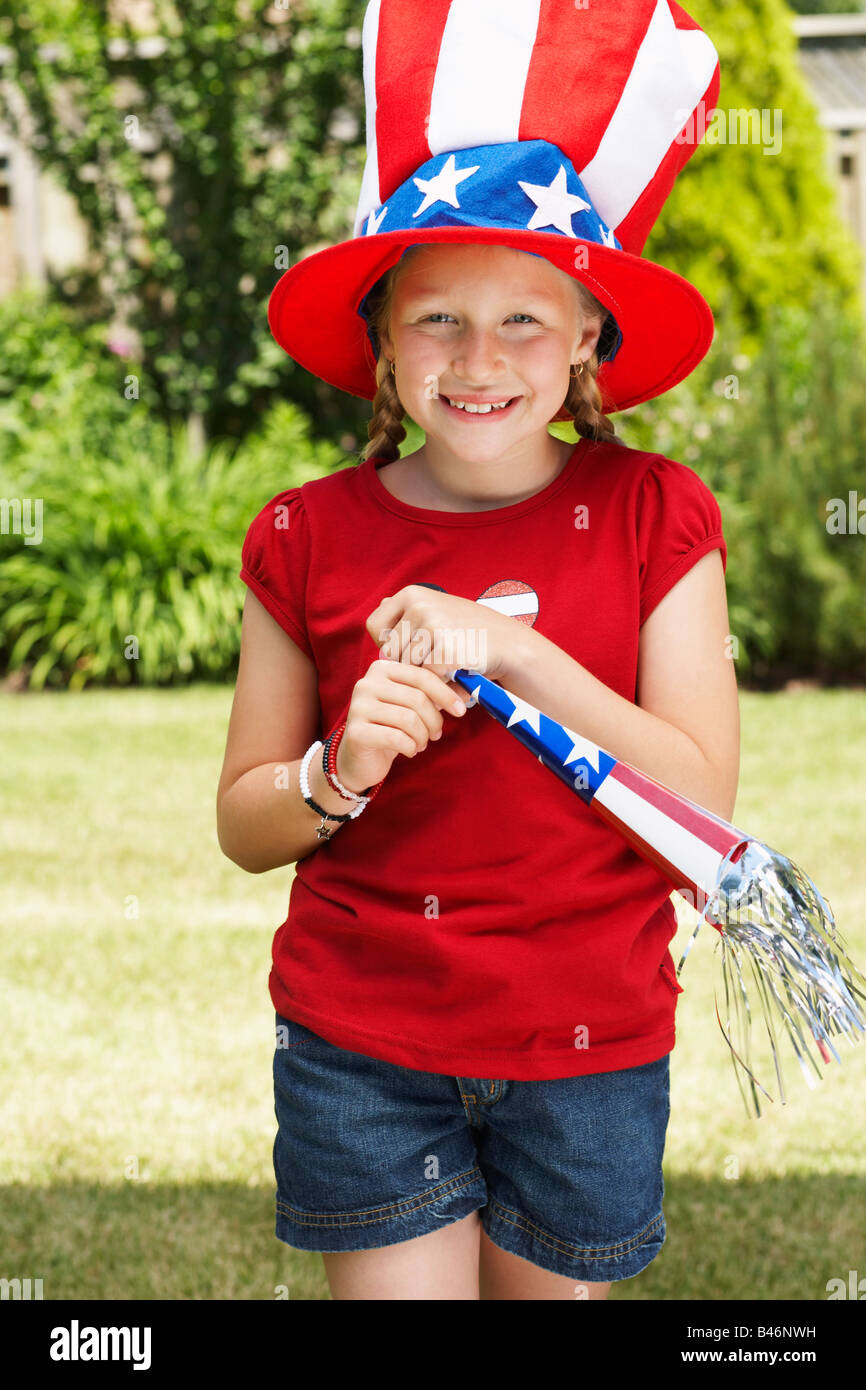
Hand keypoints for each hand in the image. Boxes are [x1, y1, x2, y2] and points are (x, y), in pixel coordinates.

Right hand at [336, 656, 470, 792]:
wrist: (359, 757)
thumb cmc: (390, 726)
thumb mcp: (413, 707)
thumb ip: (436, 696)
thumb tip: (469, 690)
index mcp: (381, 669)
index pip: (421, 676)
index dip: (445, 694)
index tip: (460, 711)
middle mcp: (366, 684)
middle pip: (416, 699)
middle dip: (434, 720)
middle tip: (436, 734)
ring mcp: (358, 707)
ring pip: (408, 720)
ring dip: (423, 736)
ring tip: (421, 743)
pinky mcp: (356, 731)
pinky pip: (396, 738)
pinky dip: (410, 747)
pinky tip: (409, 750)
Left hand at [365, 584, 519, 686]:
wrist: (508, 644)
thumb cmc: (469, 631)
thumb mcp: (438, 609)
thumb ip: (408, 610)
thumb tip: (379, 604)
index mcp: (412, 594)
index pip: (374, 627)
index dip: (387, 644)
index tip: (409, 649)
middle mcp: (419, 605)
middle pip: (389, 651)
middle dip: (407, 663)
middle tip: (434, 659)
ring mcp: (433, 625)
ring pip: (407, 666)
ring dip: (424, 674)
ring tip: (447, 663)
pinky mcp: (446, 649)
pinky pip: (427, 676)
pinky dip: (439, 681)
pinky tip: (456, 670)